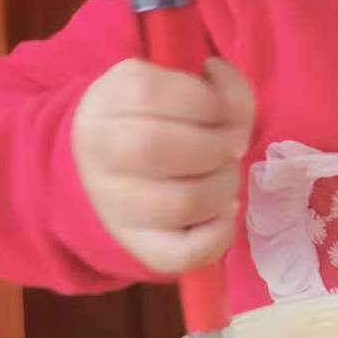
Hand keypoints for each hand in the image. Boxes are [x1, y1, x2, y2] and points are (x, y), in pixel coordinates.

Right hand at [72, 57, 254, 274]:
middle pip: (157, 148)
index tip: (217, 110)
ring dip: (224, 186)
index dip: (202, 101)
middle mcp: (101, 155)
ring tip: (225, 175)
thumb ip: (221, 90)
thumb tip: (236, 115)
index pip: (149, 94)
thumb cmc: (158, 117)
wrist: (110, 166)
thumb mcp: (179, 84)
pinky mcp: (140, 247)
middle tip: (228, 146)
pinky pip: (184, 253)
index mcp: (107, 101)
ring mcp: (116, 207)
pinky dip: (220, 232)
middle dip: (215, 145)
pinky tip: (224, 210)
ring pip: (181, 202)